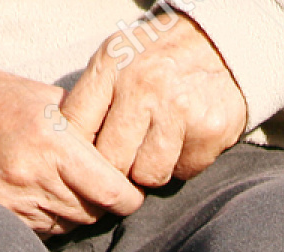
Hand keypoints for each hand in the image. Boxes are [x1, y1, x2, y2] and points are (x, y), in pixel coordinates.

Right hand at [0, 70, 144, 235]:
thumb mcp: (47, 100)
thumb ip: (85, 126)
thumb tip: (123, 151)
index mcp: (50, 142)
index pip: (107, 189)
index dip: (127, 198)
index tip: (133, 197)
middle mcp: (32, 176)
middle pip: (90, 211)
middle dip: (102, 203)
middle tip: (103, 189)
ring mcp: (13, 202)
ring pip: (69, 224)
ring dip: (76, 211)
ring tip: (67, 187)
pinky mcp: (1, 218)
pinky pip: (45, 231)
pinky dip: (52, 219)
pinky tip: (44, 197)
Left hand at [62, 10, 246, 186]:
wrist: (221, 43)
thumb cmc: (156, 61)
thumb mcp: (117, 63)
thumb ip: (90, 102)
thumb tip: (61, 156)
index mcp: (112, 64)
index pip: (75, 130)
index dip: (78, 156)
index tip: (84, 162)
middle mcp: (144, 84)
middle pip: (110, 163)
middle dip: (117, 169)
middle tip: (128, 156)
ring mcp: (178, 107)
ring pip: (147, 176)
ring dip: (151, 169)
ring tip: (158, 143)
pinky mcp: (208, 129)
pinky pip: (182, 173)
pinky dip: (182, 164)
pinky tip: (185, 138)